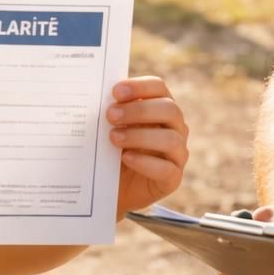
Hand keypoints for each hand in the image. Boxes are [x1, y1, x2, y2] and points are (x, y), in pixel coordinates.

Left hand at [108, 76, 187, 216]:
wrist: (113, 188)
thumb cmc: (112, 150)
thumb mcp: (111, 128)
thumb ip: (111, 112)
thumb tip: (96, 97)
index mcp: (160, 106)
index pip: (159, 87)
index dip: (140, 86)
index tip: (115, 92)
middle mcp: (175, 127)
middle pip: (169, 110)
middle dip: (139, 110)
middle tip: (110, 115)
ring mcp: (177, 153)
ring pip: (170, 139)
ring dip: (140, 136)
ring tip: (114, 138)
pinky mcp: (173, 178)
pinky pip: (166, 169)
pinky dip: (145, 162)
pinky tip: (126, 158)